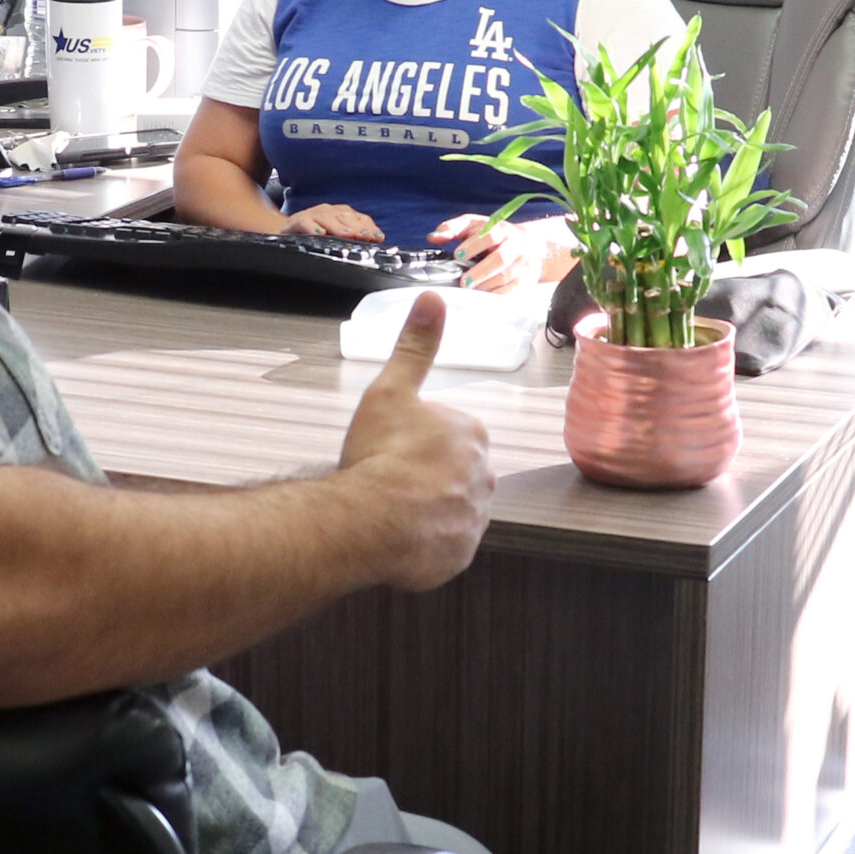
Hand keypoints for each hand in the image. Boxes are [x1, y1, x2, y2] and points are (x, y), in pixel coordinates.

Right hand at [284, 204, 383, 241]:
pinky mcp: (297, 220)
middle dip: (356, 227)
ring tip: (347, 235)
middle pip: (345, 216)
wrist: (288, 231)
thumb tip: (375, 243)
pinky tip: (319, 233)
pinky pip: (304, 222)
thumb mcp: (336, 237)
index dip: (369, 227)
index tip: (378, 237)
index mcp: (342, 214)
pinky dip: (312, 227)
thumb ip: (355, 239)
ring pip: (327, 218)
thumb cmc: (316, 235)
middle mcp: (329, 211)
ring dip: (338, 227)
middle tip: (365, 236)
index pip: (359, 219)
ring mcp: (313, 215)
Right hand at [337, 292, 492, 590]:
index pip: (447, 434)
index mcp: (472, 435)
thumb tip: (433, 297)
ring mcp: (474, 520)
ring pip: (449, 509)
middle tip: (385, 479)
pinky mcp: (460, 555)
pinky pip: (443, 545)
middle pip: (452, 473)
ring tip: (387, 510)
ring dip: (425, 510)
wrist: (370, 520)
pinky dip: (424, 542)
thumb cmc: (379, 454)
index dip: (414, 442)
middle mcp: (484, 478)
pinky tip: (395, 536)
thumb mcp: (390, 391)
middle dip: (423, 476)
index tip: (389, 449)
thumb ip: (414, 347)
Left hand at [430, 214, 576, 290]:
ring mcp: (522, 264)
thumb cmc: (495, 235)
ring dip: (484, 286)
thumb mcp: (474, 225)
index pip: (490, 236)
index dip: (474, 245)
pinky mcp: (526, 280)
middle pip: (500, 259)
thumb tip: (433, 237)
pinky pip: (512, 291)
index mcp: (500, 230)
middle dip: (480, 272)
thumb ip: (452, 229)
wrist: (532, 245)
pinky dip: (495, 296)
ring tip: (468, 292)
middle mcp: (514, 246)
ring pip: (505, 277)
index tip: (458, 255)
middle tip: (463, 282)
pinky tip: (481, 299)